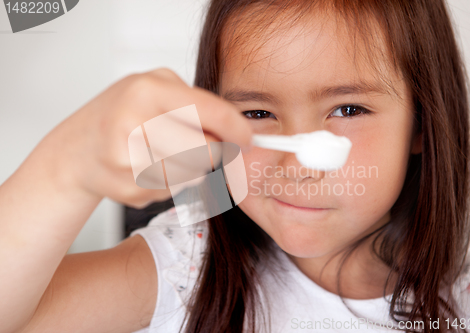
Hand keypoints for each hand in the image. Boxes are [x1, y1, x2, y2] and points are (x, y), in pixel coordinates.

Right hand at [46, 68, 251, 207]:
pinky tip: (148, 167)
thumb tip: (233, 129)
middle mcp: (135, 123)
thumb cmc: (120, 114)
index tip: (248, 137)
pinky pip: (174, 190)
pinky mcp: (129, 189)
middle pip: (205, 150)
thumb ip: (192, 102)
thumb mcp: (152, 88)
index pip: (207, 110)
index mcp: (146, 91)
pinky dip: (171, 180)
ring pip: (193, 173)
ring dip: (190, 166)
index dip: (235, 127)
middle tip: (200, 143)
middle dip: (212, 150)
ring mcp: (129, 160)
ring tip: (165, 152)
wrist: (76, 151)